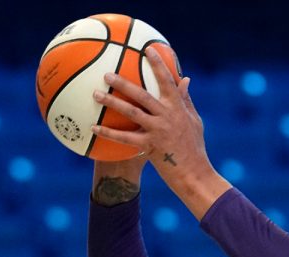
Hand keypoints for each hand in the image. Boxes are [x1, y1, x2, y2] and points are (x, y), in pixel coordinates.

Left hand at [91, 46, 230, 219]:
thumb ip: (186, 100)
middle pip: (142, 95)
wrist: (194, 173)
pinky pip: (125, 138)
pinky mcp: (150, 146)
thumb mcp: (194, 121)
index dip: (158, 65)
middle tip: (107, 74)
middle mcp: (167, 116)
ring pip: (132, 113)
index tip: (147, 51)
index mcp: (178, 108)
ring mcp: (158, 131)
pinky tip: (93, 127)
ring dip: (112, 103)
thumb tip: (186, 79)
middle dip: (124, 83)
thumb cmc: (194, 147)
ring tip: (96, 94)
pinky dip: (109, 132)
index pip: (167, 82)